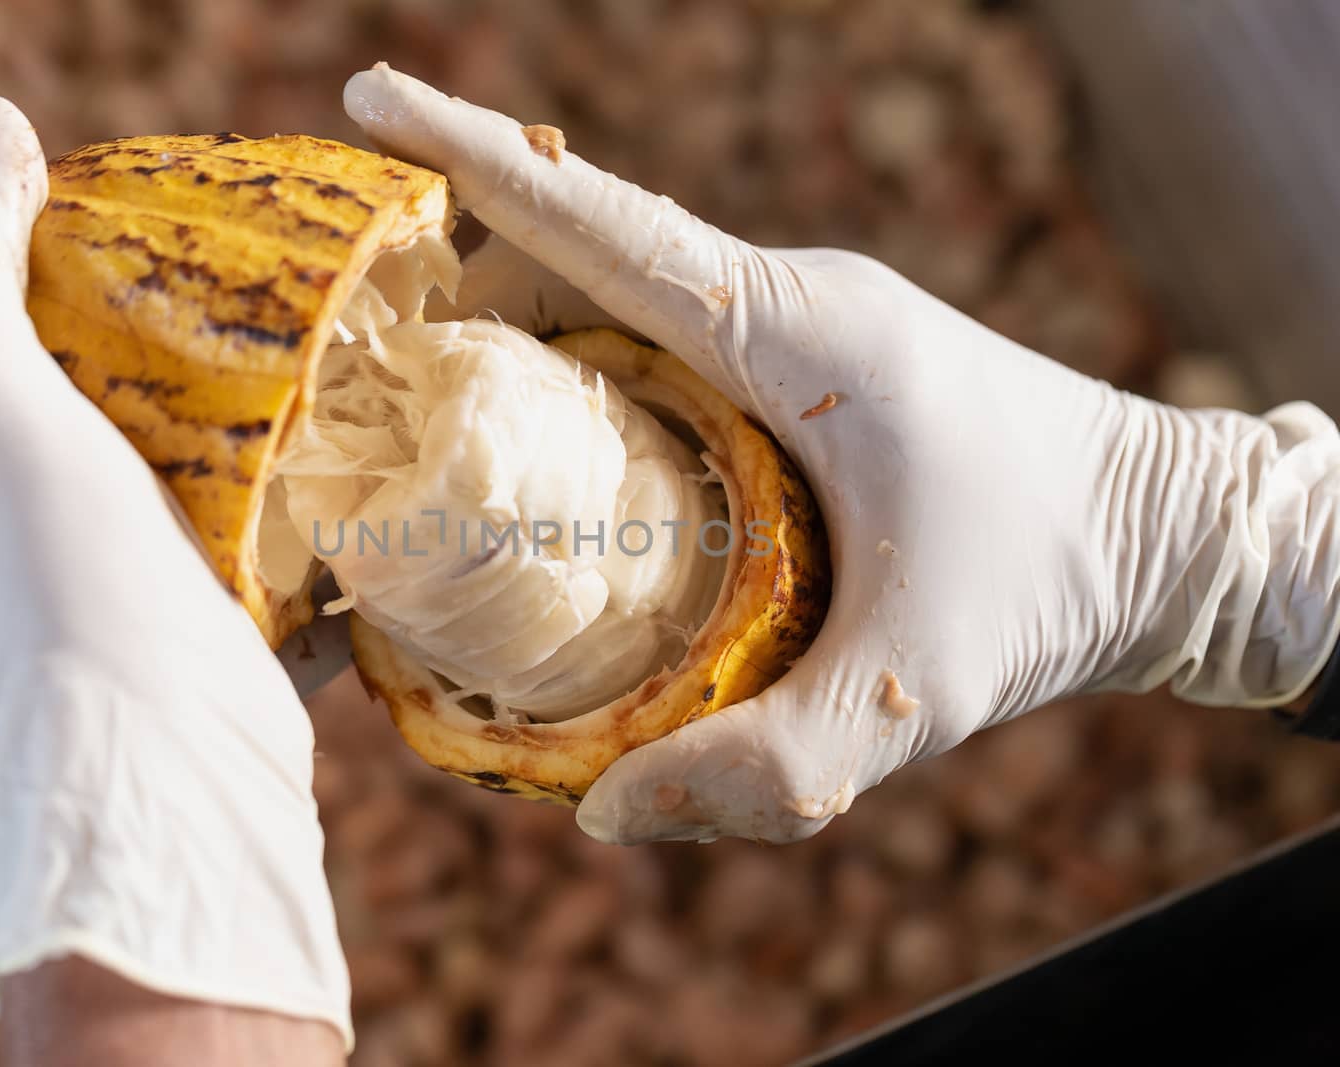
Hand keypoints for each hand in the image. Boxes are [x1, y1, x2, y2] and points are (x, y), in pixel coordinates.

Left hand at [0, 97, 349, 1050]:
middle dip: (141, 395)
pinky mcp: (185, 687)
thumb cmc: (41, 577)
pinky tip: (332, 488)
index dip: (30, 330)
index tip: (117, 278)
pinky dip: (280, 542)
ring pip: (156, 523)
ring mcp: (83, 657)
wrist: (162, 769)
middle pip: (65, 459)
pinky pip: (235, 587)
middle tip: (220, 329)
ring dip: (220, 466)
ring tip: (288, 388)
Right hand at [345, 67, 1339, 844]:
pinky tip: (541, 424)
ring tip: (418, 371)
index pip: (602, 226)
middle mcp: (789, 301)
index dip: (472, 165)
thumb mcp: (915, 694)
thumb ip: (769, 767)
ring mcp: (799, 324)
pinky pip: (663, 330)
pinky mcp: (805, 363)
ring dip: (519, 306)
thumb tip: (603, 812)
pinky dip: (581, 350)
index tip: (371, 98)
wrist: (1161, 532)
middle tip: (352, 314)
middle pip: (587, 245)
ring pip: (622, 285)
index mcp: (796, 333)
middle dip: (461, 256)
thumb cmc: (1049, 584)